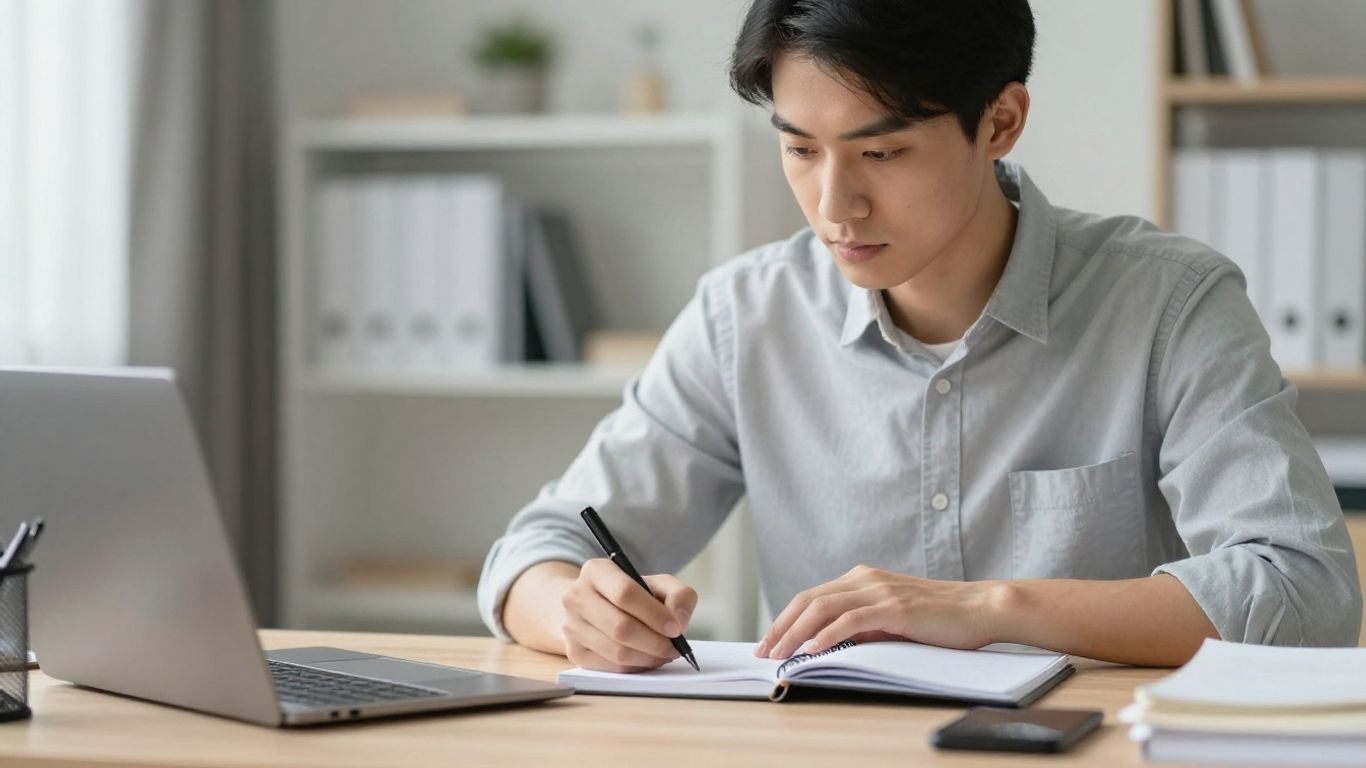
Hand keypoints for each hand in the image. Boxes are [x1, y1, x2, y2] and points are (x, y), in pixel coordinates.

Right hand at [561, 558, 697, 672]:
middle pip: (620, 627)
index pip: (625, 593)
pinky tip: (647, 659)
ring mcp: (571, 626)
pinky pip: (611, 667)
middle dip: (654, 642)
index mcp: (596, 571)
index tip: (676, 628)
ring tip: (664, 654)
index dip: (654, 614)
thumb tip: (679, 621)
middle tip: (675, 648)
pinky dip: (636, 667)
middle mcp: (576, 596)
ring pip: (616, 651)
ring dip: (648, 658)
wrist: (595, 606)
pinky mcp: (573, 652)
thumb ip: (678, 595)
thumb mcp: (658, 584)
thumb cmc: (632, 595)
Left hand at [755, 566, 1002, 658]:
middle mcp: (866, 579)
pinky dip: (827, 634)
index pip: (811, 597)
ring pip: (823, 608)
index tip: (769, 642)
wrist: (980, 609)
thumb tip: (829, 643)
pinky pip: (851, 620)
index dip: (785, 619)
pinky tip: (812, 650)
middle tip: (763, 651)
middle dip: (780, 626)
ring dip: (796, 632)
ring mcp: (879, 590)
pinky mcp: (894, 607)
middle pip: (808, 599)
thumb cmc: (939, 619)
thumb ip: (862, 625)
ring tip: (780, 654)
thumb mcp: (891, 620)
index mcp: (862, 579)